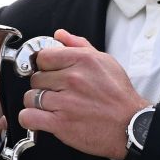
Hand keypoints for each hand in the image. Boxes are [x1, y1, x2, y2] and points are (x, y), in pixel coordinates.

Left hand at [18, 29, 146, 159]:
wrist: (131, 125)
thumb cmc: (119, 96)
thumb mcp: (105, 62)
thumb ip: (79, 45)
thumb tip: (60, 35)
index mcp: (82, 60)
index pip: (43, 56)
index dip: (45, 66)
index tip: (51, 74)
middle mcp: (73, 79)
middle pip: (36, 78)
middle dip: (43, 86)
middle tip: (57, 93)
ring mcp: (65, 102)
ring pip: (30, 97)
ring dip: (37, 104)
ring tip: (53, 107)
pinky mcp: (60, 124)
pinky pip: (28, 117)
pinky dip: (30, 119)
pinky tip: (41, 119)